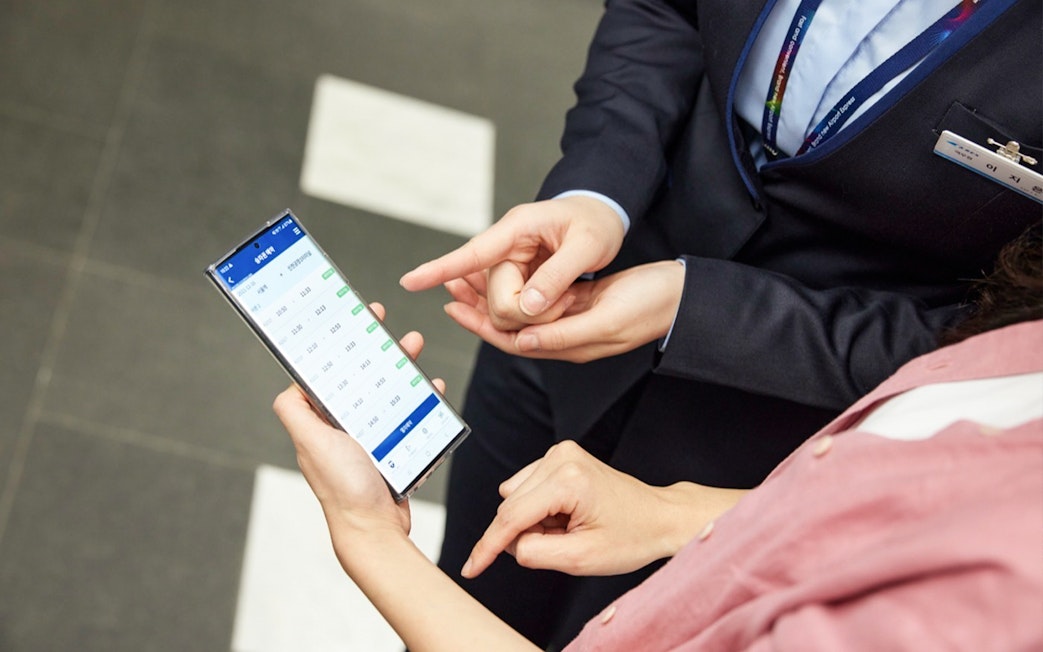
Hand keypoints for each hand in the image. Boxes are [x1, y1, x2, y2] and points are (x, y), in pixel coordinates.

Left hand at [272, 304, 445, 549]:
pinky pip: (410, 415)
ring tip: (415, 345)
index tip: (350, 320)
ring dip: (401, 366)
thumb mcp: (313, 443)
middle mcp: (344, 427)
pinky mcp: (394, 449)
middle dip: (374, 347)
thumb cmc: (343, 489)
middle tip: (385, 321)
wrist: (375, 530)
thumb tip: (288, 384)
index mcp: (322, 420)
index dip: (338, 344)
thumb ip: (295, 412)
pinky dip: (423, 400)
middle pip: (361, 375)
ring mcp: (370, 437)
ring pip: (388, 390)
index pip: (329, 372)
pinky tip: (434, 388)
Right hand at [399, 195, 624, 329]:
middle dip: (525, 310)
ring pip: (501, 305)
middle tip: (566, 300)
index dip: (440, 269)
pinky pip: (509, 304)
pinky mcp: (515, 275)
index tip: (408, 282)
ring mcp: (508, 261)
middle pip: (493, 294)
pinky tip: (543, 305)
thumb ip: (558, 275)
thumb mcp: (588, 246)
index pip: (472, 254)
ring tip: (565, 297)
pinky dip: (527, 312)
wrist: (602, 214)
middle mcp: (506, 244)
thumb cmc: (597, 222)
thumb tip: (527, 307)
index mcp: (517, 228)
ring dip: (531, 313)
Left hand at [444, 260, 684, 362]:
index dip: (481, 325)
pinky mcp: (581, 305)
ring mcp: (573, 322)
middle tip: (451, 287)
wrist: (680, 296)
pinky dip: (520, 287)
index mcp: (568, 346)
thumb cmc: (649, 306)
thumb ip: (564, 334)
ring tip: (471, 278)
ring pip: (523, 312)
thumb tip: (522, 340)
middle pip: (511, 327)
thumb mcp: (606, 320)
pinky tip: (508, 274)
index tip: (454, 308)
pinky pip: (540, 299)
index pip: (512, 340)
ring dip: (496, 296)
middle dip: (480, 309)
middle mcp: (565, 338)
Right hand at [462, 441, 724, 577]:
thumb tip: (510, 544)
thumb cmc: (632, 536)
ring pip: (516, 497)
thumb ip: (536, 553)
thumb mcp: (582, 559)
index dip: (488, 547)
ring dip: (532, 521)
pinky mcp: (561, 456)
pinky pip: (527, 487)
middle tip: (559, 546)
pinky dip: (538, 509)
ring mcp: (561, 453)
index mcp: (568, 481)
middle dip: (524, 534)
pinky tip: (564, 516)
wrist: (659, 517)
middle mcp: (561, 458)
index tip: (471, 567)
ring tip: (568, 529)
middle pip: (511, 506)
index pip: (512, 517)